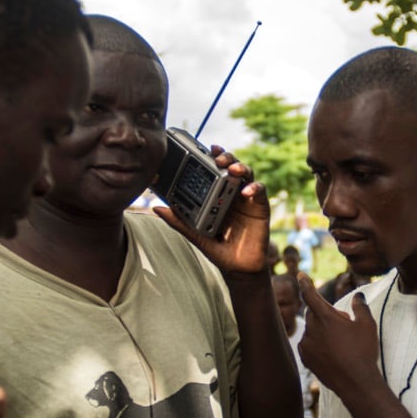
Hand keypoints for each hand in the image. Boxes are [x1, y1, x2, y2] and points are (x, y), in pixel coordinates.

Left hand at [153, 148, 270, 273]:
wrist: (238, 268)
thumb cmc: (217, 248)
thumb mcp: (196, 234)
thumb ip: (179, 221)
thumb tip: (156, 208)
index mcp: (217, 194)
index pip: (215, 170)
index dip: (212, 157)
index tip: (205, 149)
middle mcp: (232, 192)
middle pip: (232, 166)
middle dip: (226, 157)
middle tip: (218, 157)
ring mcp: (247, 198)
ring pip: (247, 173)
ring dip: (240, 167)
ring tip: (232, 169)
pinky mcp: (260, 206)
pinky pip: (260, 190)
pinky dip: (254, 187)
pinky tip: (246, 192)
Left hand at [297, 274, 382, 396]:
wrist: (356, 382)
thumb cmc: (363, 351)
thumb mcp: (367, 325)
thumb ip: (360, 307)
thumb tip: (358, 296)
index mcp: (325, 317)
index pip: (311, 295)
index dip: (305, 283)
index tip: (299, 275)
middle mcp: (312, 329)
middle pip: (313, 313)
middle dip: (325, 314)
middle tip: (343, 324)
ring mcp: (307, 345)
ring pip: (311, 329)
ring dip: (321, 330)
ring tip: (340, 343)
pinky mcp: (305, 358)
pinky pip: (308, 344)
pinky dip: (317, 344)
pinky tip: (332, 353)